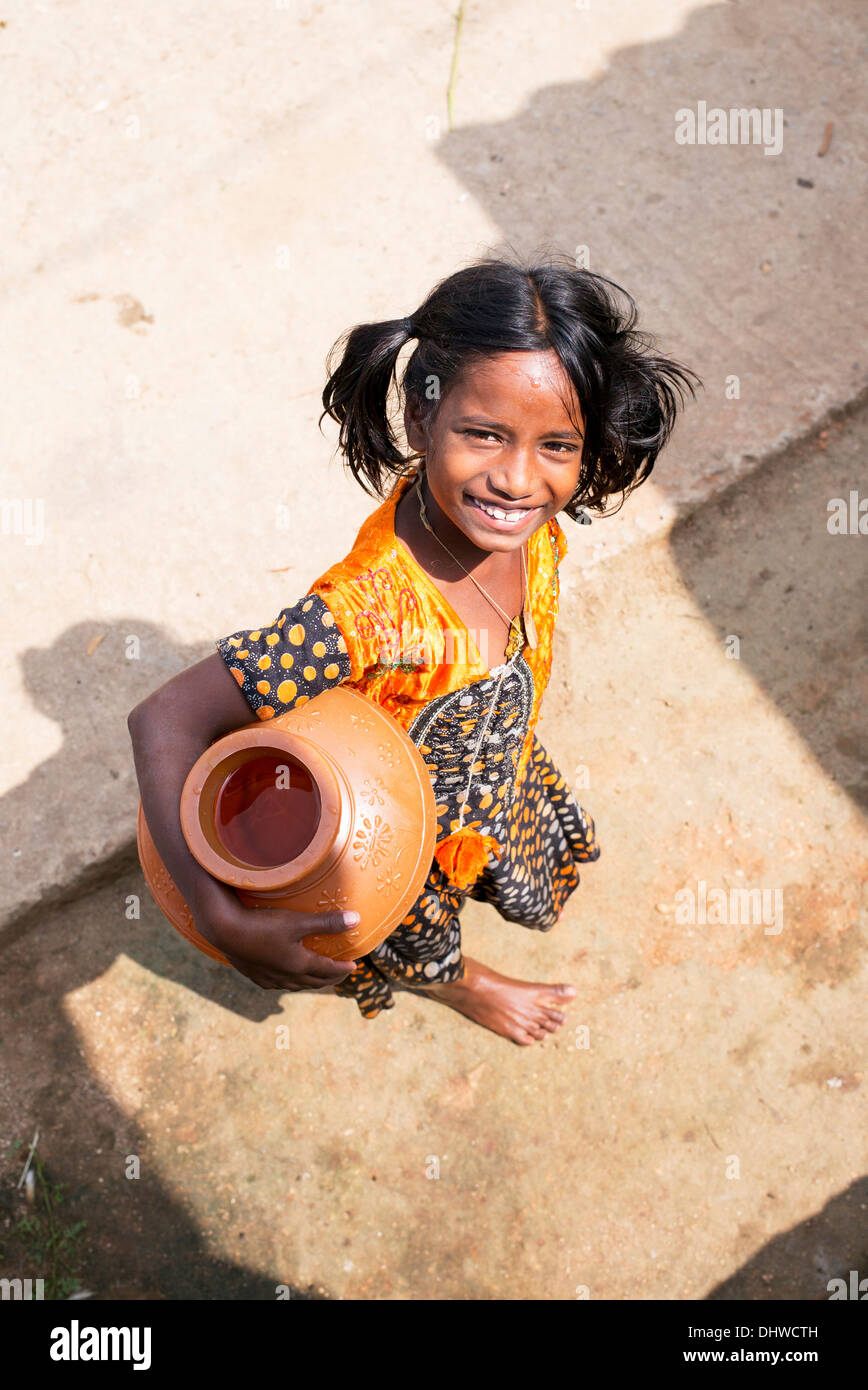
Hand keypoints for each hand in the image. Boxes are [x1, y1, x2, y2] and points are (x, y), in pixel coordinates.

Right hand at [192, 875, 359, 991]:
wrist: (224, 930)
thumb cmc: (263, 924)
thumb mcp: (298, 921)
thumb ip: (327, 922)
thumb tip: (357, 920)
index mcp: (299, 964)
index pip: (327, 970)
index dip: (342, 968)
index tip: (353, 966)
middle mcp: (285, 976)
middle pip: (313, 981)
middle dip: (329, 978)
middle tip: (340, 974)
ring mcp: (268, 977)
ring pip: (294, 985)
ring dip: (309, 982)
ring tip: (316, 978)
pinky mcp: (253, 974)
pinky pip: (276, 984)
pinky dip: (287, 983)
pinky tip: (284, 978)